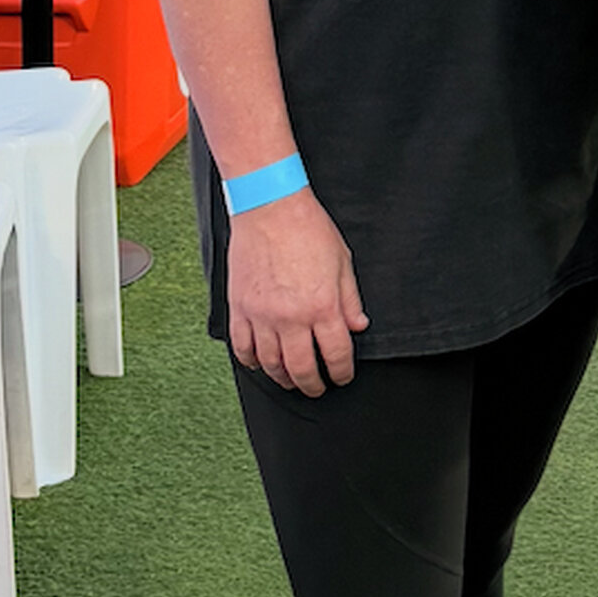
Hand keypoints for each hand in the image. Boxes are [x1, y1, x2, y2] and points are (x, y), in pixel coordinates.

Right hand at [224, 188, 367, 392]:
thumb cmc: (309, 229)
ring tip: (291, 380)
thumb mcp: (343, 262)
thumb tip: (358, 327)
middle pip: (302, 368)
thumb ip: (350, 299)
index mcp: (322, 306)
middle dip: (313, 385)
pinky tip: (261, 364)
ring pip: (271, 364)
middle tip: (317, 388)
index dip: (342, 372)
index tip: (342, 377)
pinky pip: (242, 348)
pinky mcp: (239, 308)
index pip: (336, 354)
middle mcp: (291, 317)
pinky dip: (252, 362)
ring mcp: (262, 315)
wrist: (270, 207)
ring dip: (283, 378)